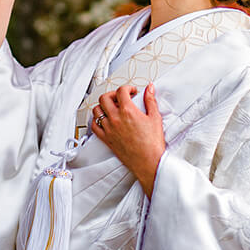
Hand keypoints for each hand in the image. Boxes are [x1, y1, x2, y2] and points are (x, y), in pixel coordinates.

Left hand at [90, 83, 165, 197]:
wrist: (149, 162)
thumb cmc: (152, 144)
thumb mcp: (155, 118)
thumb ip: (150, 101)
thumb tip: (149, 89)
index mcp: (128, 111)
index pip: (121, 91)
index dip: (127, 88)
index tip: (131, 92)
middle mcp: (116, 118)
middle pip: (104, 98)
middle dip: (112, 94)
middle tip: (120, 97)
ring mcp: (109, 129)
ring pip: (97, 110)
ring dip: (103, 106)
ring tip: (111, 107)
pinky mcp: (106, 139)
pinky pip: (94, 126)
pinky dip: (96, 120)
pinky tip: (103, 120)